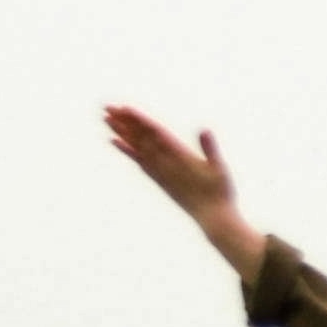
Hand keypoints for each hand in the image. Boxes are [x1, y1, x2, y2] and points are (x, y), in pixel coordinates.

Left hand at [106, 105, 266, 279]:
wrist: (212, 218)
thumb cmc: (220, 192)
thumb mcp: (219, 168)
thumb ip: (210, 149)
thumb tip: (204, 130)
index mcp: (179, 157)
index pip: (155, 134)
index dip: (139, 120)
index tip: (124, 108)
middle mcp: (165, 164)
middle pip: (141, 138)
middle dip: (124, 122)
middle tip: (107, 107)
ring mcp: (160, 172)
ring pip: (136, 148)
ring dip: (121, 132)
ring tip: (107, 119)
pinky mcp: (159, 180)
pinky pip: (138, 161)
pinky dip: (126, 150)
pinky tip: (115, 141)